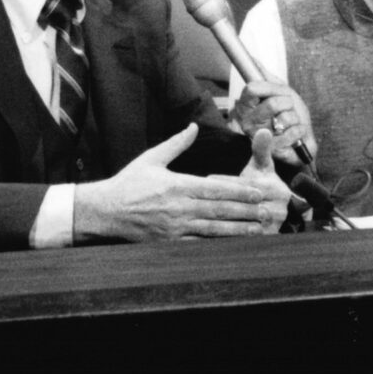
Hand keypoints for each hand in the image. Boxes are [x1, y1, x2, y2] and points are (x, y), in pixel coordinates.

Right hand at [71, 123, 289, 241]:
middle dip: (246, 211)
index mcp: (177, 185)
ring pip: (212, 230)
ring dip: (237, 230)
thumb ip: (176, 144)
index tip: (258, 192)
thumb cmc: (128, 183)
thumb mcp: (152, 159)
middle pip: (219, 210)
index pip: (215, 189)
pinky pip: (197, 245)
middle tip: (267, 211)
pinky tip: (232, 246)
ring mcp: (174, 228)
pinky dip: (216, 246)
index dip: (239, 191)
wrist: (105, 211)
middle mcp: (178, 207)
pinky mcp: (169, 243)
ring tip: (258, 230)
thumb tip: (193, 127)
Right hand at [232, 76, 316, 160]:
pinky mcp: (273, 150)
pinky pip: (293, 132)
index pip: (252, 88)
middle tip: (287, 109)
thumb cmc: (288, 115)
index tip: (279, 92)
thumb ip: (264, 76)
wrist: (301, 139)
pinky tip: (296, 133)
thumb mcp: (278, 91)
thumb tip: (252, 58)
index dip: (271, 88)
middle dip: (288, 103)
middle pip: (272, 103)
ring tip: (290, 123)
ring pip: (284, 118)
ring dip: (295, 118)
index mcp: (246, 106)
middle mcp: (248, 122)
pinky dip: (300, 130)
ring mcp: (259, 137)